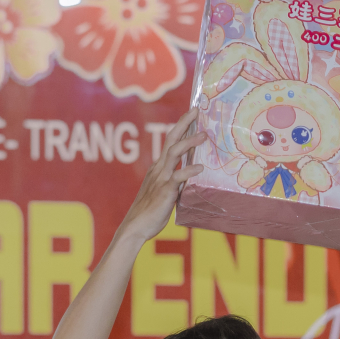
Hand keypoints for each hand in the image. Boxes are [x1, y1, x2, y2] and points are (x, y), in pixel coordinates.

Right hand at [117, 108, 204, 242]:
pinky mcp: (165, 191)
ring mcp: (161, 178)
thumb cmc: (150, 213)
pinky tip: (199, 168)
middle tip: (196, 110)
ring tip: (204, 135)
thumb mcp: (165, 192)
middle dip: (183, 123)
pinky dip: (189, 170)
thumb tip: (190, 177)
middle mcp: (158, 169)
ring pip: (174, 153)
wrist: (135, 227)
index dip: (180, 127)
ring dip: (189, 142)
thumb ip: (176, 183)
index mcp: (158, 168)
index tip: (192, 115)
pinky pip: (178, 177)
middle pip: (171, 139)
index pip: (170, 142)